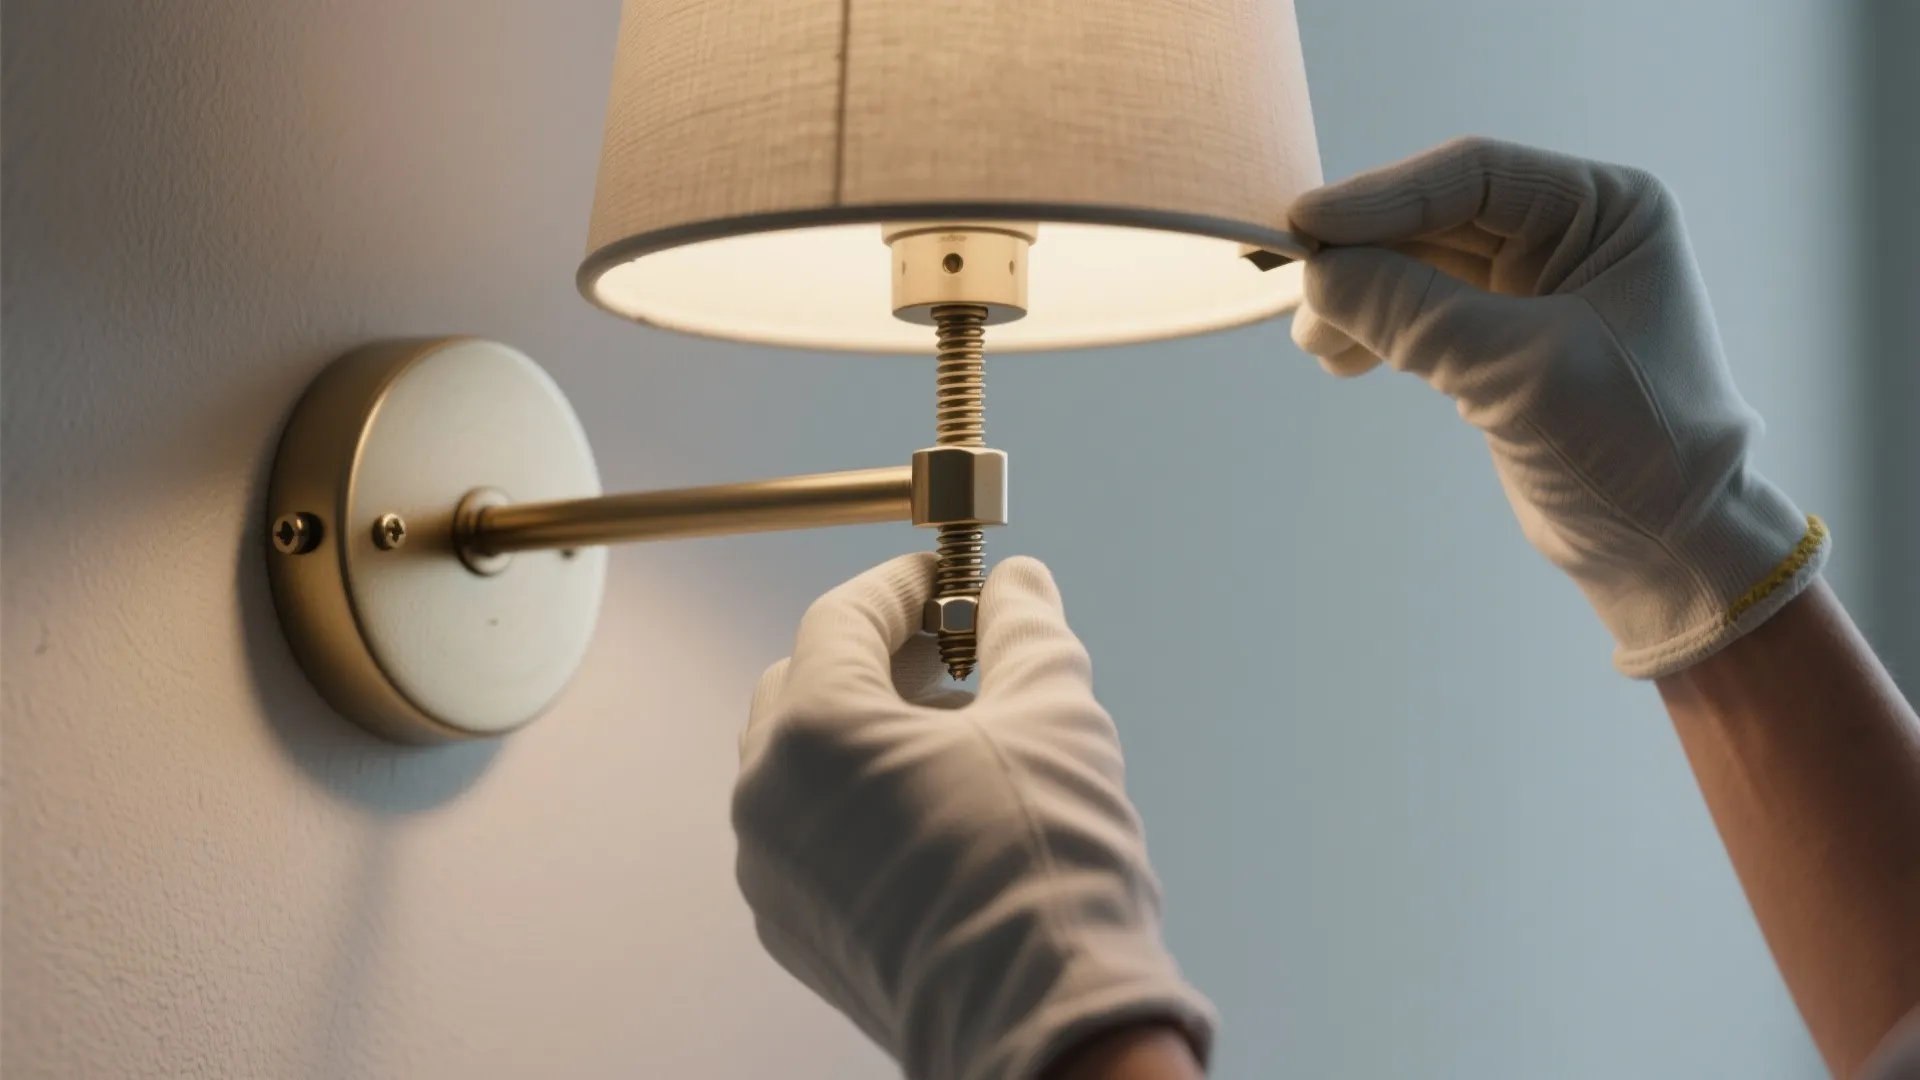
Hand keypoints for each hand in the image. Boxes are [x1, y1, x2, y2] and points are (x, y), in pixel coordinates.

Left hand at [732, 553, 1212, 1079]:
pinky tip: (934, 809)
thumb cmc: (1045, 865)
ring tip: (958, 734)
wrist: (1042, 1025)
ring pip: (798, 762)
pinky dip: (854, 799)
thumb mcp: (1055, 714)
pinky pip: (806, 832)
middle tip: (955, 650)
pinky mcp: (791, 928)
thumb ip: (1025, 630)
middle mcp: (767, 794)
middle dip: (877, 655)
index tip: (951, 581)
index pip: (843, 616)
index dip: (905, 586)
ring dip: (867, 729)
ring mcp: (769, 869)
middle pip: (804, 683)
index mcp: (816, 728)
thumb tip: (1018, 585)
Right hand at [1289, 136, 1826, 676]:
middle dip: (1365, 256)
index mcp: (1607, 209)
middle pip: (1438, 218)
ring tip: (1317, 343)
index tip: (1306, 225)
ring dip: (1363, 298)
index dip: (1382, 197)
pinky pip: (1423, 312)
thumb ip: (1415, 315)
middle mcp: (1573, 233)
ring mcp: (1537, 285)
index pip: (1473, 178)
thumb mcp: (1518, 371)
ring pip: (1421, 267)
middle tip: (1301, 293)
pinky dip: (1379, 331)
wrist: (1670, 546)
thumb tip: (1317, 276)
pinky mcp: (1505, 339)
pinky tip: (1343, 359)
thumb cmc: (1631, 446)